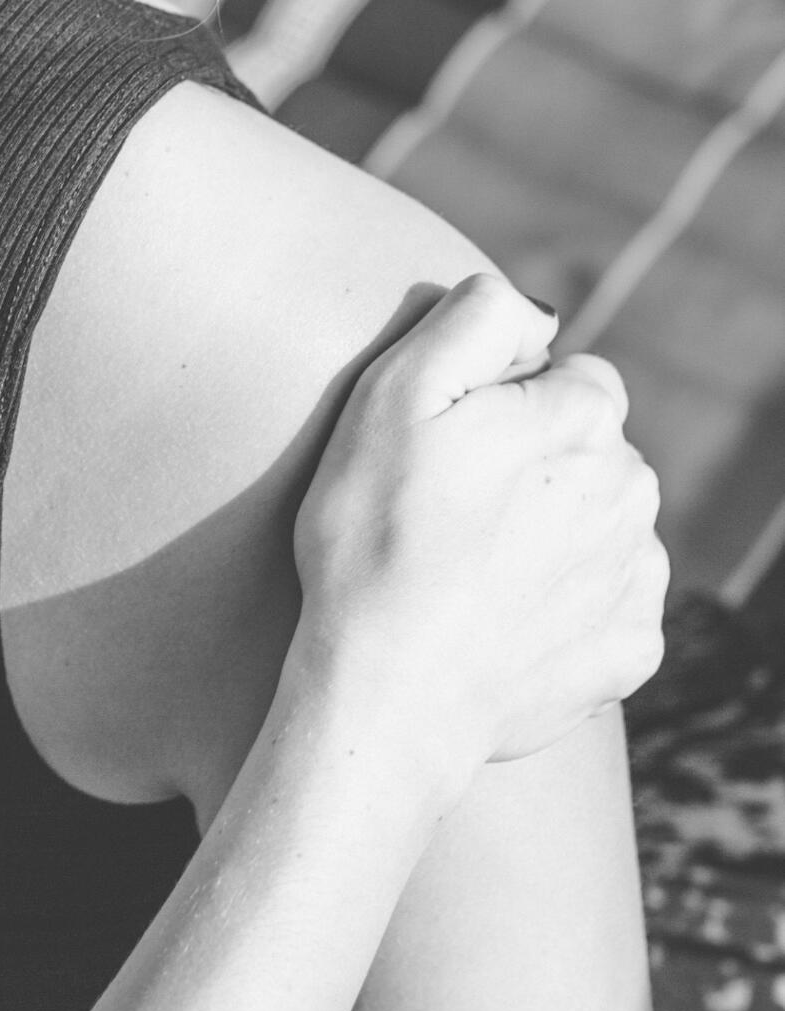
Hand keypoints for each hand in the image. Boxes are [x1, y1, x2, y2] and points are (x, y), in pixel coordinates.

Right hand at [292, 274, 668, 779]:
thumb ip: (476, 319)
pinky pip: (608, 607)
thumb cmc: (374, 540)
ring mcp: (637, 575)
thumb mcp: (394, 392)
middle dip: (537, 469)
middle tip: (451, 515)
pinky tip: (501, 625)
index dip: (505, 408)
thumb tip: (537, 315)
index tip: (449, 454)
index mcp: (585, 418)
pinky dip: (565, 611)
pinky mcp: (632, 649)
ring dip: (554, 535)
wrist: (388, 695)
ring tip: (471, 573)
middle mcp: (634, 488)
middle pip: (592, 452)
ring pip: (603, 525)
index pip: (571, 378)